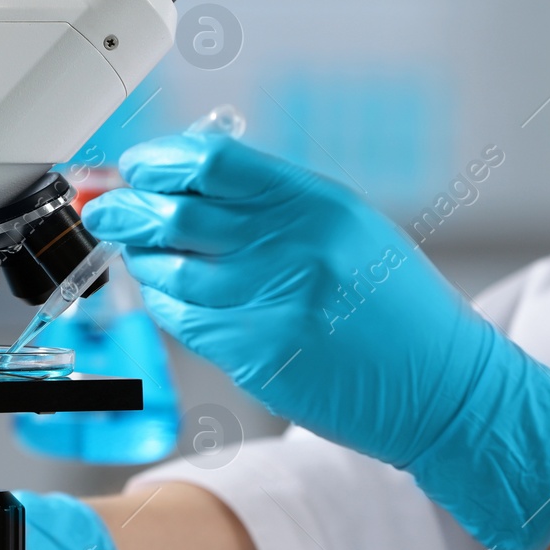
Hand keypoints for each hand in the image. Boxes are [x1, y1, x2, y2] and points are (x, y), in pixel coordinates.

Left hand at [83, 132, 549, 549]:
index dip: (161, 160)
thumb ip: (273, 202)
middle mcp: (292, 251)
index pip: (214, 163)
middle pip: (178, 215)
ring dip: (140, 257)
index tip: (139, 165)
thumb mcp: (349, 227)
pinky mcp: (256, 358)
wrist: (443, 389)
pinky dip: (166, 302)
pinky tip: (164, 290)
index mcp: (318, 206)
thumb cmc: (398, 307)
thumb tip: (188, 182)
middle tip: (106, 205)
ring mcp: (270, 308)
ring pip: (171, 272)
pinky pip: (187, 321)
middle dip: (127, 207)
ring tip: (131, 246)